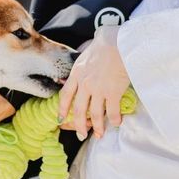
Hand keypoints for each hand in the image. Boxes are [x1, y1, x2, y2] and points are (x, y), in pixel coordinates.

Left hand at [58, 25, 128, 139]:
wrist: (117, 43)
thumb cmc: (104, 44)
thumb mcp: (85, 54)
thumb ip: (81, 65)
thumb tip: (80, 65)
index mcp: (76, 73)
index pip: (65, 95)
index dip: (62, 109)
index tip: (60, 119)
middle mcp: (84, 83)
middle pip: (78, 109)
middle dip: (78, 125)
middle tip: (81, 135)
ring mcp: (98, 89)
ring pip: (94, 114)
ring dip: (97, 127)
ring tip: (99, 135)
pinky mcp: (112, 92)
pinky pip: (112, 112)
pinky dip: (114, 120)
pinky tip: (116, 122)